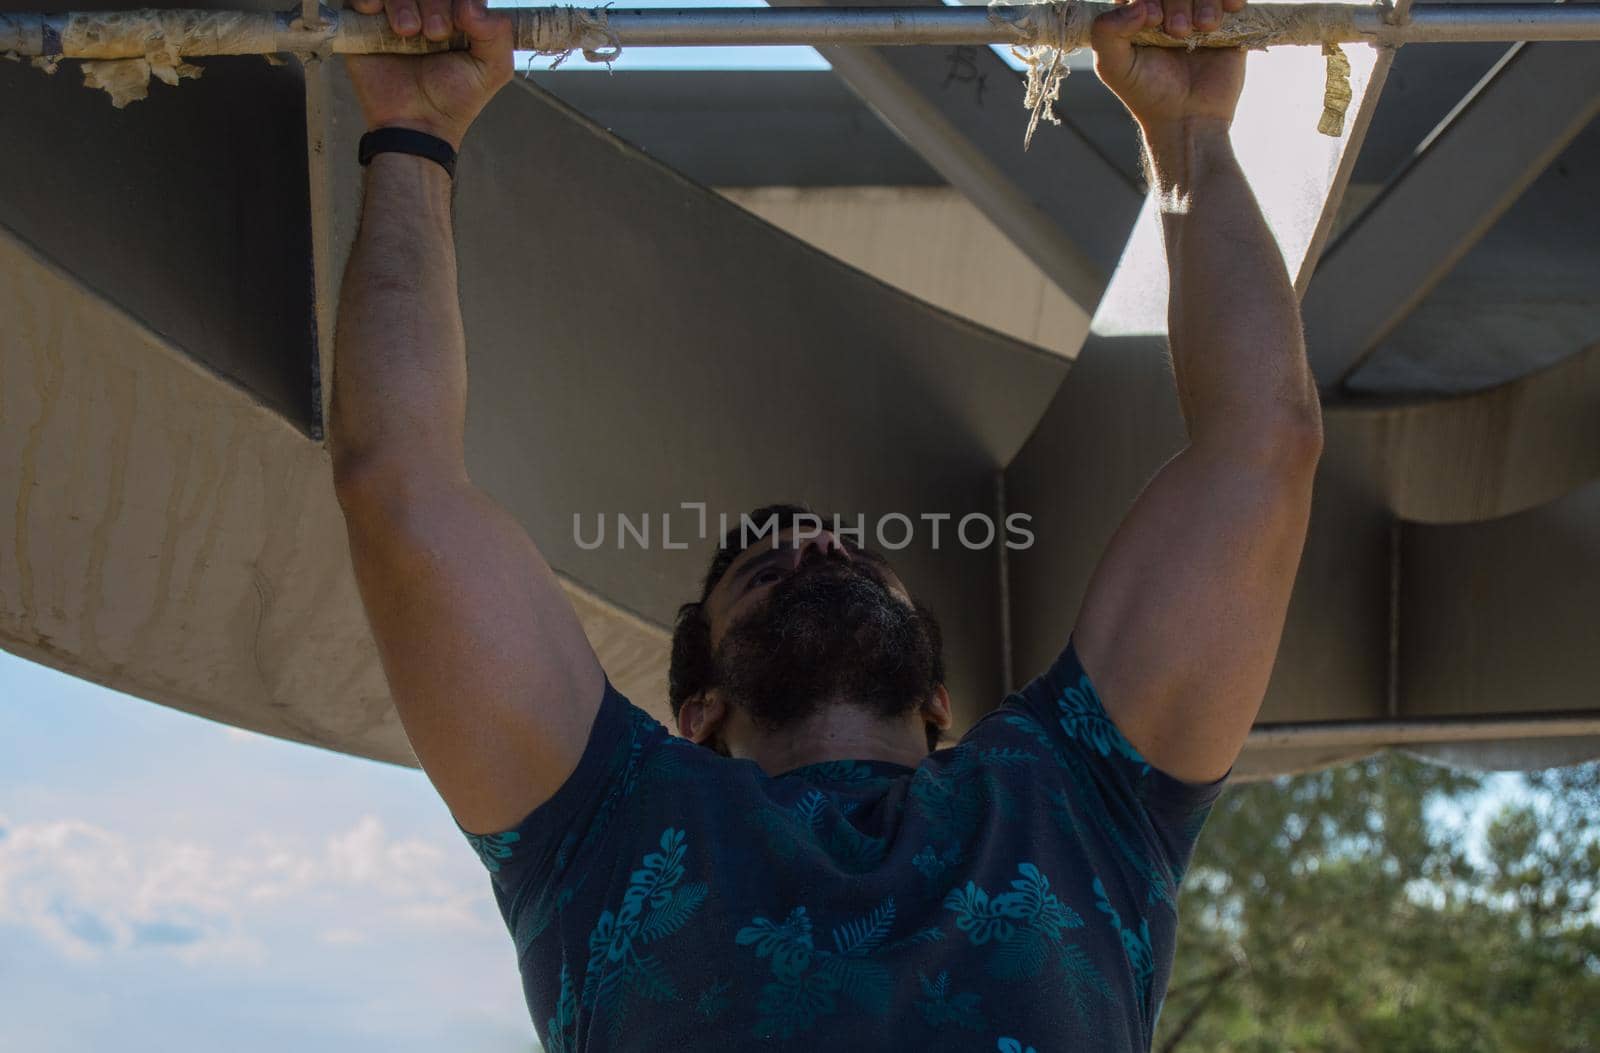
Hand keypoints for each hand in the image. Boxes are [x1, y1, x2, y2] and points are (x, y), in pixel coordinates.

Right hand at [344, 0, 513, 150]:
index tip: (461, 22)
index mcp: (456, 13)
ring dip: (402, 2)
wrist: (417, 125)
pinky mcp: (363, 24)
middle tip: (436, 33)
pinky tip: (374, 11)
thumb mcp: (492, 69)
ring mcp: (392, 14)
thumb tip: (470, 4)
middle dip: (434, 2)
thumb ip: (498, 33)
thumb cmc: (455, 98)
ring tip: (408, 32)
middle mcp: (424, 8)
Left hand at [1091, 0, 1246, 133]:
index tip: (1152, 19)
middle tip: (1178, 32)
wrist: (1188, 118)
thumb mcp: (1113, 67)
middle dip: (1177, 1)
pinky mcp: (1227, 21)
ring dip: (1205, 0)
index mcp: (1138, 13)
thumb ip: (1106, 33)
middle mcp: (1168, 8)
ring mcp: (1198, 12)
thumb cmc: (1147, 93)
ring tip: (1203, 28)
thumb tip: (1137, 5)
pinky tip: (1230, 9)